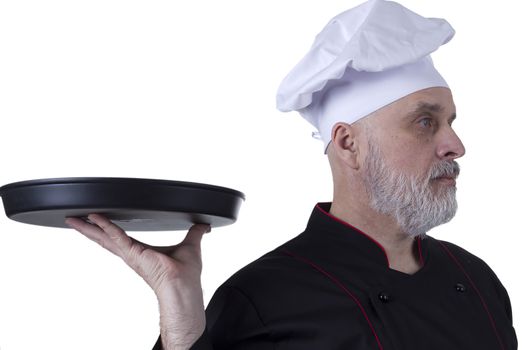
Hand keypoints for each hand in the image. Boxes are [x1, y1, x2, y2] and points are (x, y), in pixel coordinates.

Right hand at [65, 214, 209, 348]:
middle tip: (74, 219)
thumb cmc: (186, 275)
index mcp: (141, 252)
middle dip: (88, 229)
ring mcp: (130, 255)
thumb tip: (203, 225)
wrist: (184, 287)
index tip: (96, 219)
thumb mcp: (191, 245)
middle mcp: (132, 254)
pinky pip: (117, 236)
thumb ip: (195, 233)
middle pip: (105, 238)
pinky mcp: (133, 253)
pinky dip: (107, 226)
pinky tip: (96, 218)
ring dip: (89, 228)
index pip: (119, 237)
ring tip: (74, 219)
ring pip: (104, 237)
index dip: (106, 228)